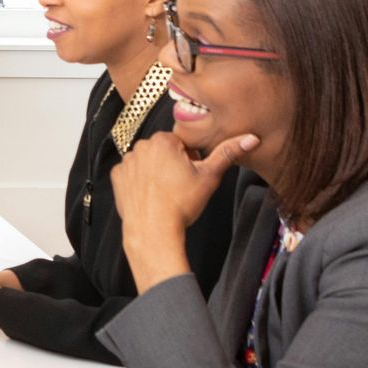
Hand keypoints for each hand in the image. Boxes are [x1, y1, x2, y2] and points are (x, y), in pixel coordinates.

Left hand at [113, 131, 256, 245]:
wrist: (154, 229)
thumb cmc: (182, 204)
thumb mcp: (210, 177)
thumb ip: (228, 153)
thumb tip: (251, 138)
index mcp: (163, 141)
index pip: (182, 143)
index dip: (191, 159)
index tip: (192, 174)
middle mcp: (140, 146)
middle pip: (164, 150)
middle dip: (173, 163)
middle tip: (180, 185)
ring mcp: (126, 161)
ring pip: (148, 161)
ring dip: (156, 171)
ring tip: (166, 191)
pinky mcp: (117, 176)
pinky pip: (132, 173)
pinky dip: (140, 181)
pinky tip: (150, 194)